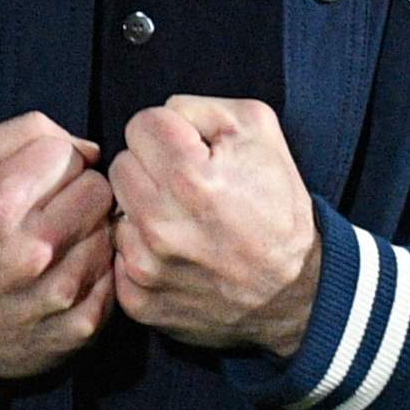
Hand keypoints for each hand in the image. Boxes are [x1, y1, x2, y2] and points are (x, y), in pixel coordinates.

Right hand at [0, 113, 116, 381]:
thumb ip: (23, 134)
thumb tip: (88, 149)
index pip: (68, 153)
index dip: (54, 162)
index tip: (35, 183)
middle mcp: (33, 251)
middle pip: (99, 188)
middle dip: (77, 193)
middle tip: (50, 213)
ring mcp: (61, 292)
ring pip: (112, 229)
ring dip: (89, 233)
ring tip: (55, 247)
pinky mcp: (83, 324)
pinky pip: (117, 274)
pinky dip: (97, 271)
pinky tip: (66, 276)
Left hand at [110, 97, 321, 355]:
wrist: (294, 289)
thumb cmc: (278, 205)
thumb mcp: (261, 132)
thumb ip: (201, 108)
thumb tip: (162, 116)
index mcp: (190, 176)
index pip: (140, 124)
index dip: (170, 131)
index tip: (191, 151)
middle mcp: (160, 224)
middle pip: (121, 166)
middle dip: (152, 168)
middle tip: (188, 187)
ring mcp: (146, 267)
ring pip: (116, 212)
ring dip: (144, 212)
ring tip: (184, 222)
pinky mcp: (138, 300)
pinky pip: (117, 257)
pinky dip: (142, 252)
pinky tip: (177, 255)